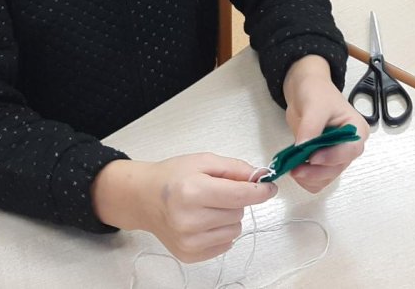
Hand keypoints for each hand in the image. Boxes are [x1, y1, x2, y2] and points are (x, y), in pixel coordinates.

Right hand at [92, 155, 275, 262]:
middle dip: (235, 200)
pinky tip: (204, 221)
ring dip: (229, 217)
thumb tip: (260, 177)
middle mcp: (189, 220)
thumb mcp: (203, 161)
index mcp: (193, 192)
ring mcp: (188, 241)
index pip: (240, 196)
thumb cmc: (172, 176)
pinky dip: (221, 232)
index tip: (270, 188)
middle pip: (238, 212)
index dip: (260, 191)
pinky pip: (225, 244)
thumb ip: (234, 168)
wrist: (144, 198)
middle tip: (215, 192)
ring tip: (208, 207)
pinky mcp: (189, 254)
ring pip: (235, 230)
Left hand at [282, 55, 367, 193]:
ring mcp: (336, 157)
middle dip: (315, 171)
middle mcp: (349, 147)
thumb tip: (303, 148)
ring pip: (326, 178)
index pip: (350, 150)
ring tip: (292, 166)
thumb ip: (311, 127)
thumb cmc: (315, 92)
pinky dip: (305, 178)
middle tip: (294, 168)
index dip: (332, 157)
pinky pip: (317, 180)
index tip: (312, 157)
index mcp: (356, 130)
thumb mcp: (314, 105)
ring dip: (309, 177)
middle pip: (337, 168)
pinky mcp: (323, 162)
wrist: (303, 91)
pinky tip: (294, 167)